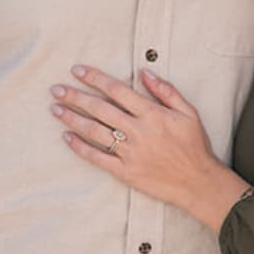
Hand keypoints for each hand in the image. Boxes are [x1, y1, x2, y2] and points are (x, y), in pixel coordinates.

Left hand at [50, 65, 250, 231]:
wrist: (198, 182)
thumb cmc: (194, 147)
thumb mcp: (189, 113)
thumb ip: (166, 91)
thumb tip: (145, 72)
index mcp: (152, 114)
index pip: (117, 90)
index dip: (95, 78)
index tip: (77, 70)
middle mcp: (138, 131)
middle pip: (99, 109)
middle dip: (75, 97)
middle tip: (56, 89)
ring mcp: (130, 152)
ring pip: (94, 131)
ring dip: (72, 119)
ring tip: (55, 109)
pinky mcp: (125, 171)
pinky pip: (97, 157)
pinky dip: (80, 147)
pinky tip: (66, 137)